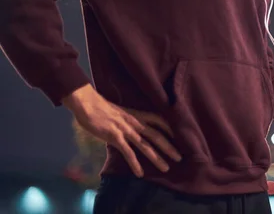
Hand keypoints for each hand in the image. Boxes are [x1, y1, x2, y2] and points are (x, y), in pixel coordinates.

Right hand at [62, 84, 181, 177]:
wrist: (88, 104)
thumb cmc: (103, 108)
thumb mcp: (122, 112)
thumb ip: (131, 121)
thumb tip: (136, 130)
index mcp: (138, 114)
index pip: (160, 120)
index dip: (170, 129)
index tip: (180, 137)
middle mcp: (135, 122)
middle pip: (157, 135)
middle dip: (169, 147)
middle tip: (180, 158)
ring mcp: (126, 130)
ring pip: (146, 146)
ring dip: (157, 158)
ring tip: (166, 168)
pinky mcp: (115, 137)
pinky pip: (128, 152)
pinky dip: (135, 164)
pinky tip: (140, 173)